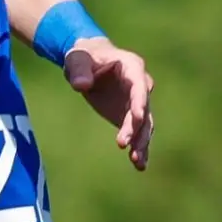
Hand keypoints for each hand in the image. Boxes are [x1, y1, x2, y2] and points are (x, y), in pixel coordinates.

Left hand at [63, 39, 153, 169]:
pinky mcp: (130, 117)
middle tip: (123, 143)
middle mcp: (140, 85)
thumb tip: (82, 85)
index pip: (139, 85)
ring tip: (137, 162)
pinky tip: (138, 165)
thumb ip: (79, 71)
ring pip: (144, 125)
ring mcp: (137, 102)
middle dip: (135, 127)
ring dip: (141, 142)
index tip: (137, 117)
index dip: (139, 100)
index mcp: (131, 66)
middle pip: (143, 108)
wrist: (87, 64)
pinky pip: (138, 133)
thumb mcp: (77, 59)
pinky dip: (138, 147)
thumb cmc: (83, 57)